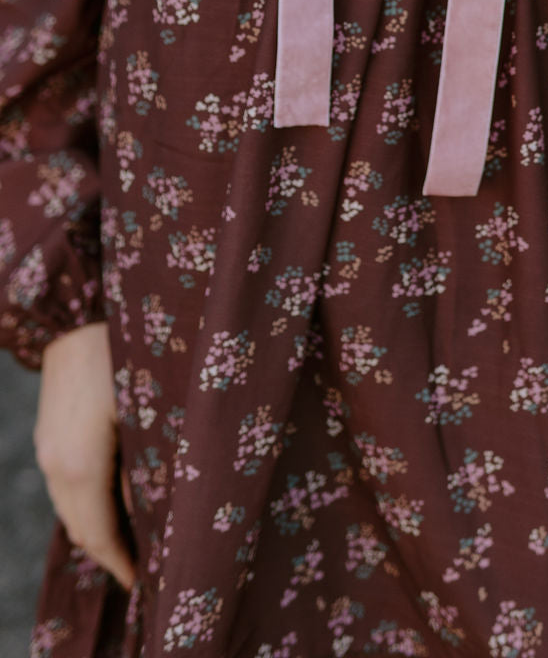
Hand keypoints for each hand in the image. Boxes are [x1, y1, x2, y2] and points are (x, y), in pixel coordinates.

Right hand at [34, 322, 135, 591]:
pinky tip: (116, 497)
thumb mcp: (149, 410)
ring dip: (101, 527)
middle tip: (147, 566)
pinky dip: (89, 502)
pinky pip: (67, 484)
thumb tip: (156, 509)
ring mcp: (47, 448)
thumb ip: (151, 463)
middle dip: (113, 552)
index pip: (99, 536)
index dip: (123, 563)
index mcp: (79, 466)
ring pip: (72, 507)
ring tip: (137, 537)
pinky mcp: (49, 433)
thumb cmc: (124, 353)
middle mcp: (55, 465)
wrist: (78, 311)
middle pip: (82, 528)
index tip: (149, 581)